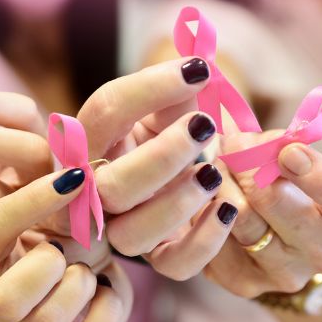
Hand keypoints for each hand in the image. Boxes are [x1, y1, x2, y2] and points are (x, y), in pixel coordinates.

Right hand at [0, 170, 132, 321]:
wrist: (95, 257)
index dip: (33, 203)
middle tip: (65, 247)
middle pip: (4, 301)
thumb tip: (75, 162)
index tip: (75, 177)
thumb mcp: (56, 193)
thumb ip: (54, 176)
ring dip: (81, 282)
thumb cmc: (67, 219)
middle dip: (48, 267)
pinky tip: (105, 289)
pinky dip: (108, 308)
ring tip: (88, 268)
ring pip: (50, 320)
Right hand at [76, 57, 238, 279]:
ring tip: (213, 173)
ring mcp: (123, 229)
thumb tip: (199, 56)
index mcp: (94, 141)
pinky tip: (227, 207)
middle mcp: (98, 191)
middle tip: (203, 126)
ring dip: (176, 203)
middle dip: (160, 157)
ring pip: (133, 235)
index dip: (148, 89)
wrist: (178, 176)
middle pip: (109, 186)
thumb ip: (179, 84)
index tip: (199, 69)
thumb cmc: (169, 132)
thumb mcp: (169, 106)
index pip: (105, 113)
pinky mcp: (158, 257)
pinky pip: (174, 265)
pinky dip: (203, 241)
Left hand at [205, 133, 321, 321]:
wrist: (281, 242)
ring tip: (215, 167)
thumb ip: (280, 142)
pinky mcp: (243, 283)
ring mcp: (284, 275)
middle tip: (232, 144)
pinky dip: (204, 211)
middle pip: (277, 204)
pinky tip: (205, 198)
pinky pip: (212, 239)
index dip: (319, 176)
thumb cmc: (291, 182)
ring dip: (220, 184)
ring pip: (238, 219)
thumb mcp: (298, 157)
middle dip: (247, 165)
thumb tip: (241, 133)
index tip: (288, 150)